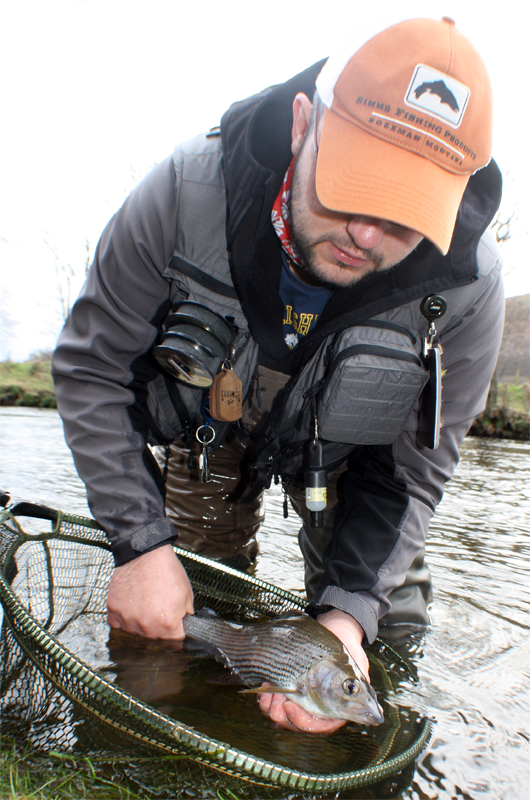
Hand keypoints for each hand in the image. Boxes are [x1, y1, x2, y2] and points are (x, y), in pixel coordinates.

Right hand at [107, 544, 193, 638]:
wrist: (144, 552)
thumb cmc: (166, 569)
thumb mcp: (187, 593)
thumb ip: (186, 614)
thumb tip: (184, 624)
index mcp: (167, 624)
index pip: (175, 640)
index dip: (177, 630)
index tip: (175, 624)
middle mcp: (146, 626)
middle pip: (155, 638)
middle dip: (160, 626)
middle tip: (160, 608)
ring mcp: (128, 620)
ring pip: (136, 632)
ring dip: (141, 623)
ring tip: (145, 603)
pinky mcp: (113, 611)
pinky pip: (118, 624)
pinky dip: (124, 618)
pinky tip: (132, 605)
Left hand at [258, 609, 367, 732]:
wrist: (334, 628)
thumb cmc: (347, 648)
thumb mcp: (356, 667)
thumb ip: (360, 689)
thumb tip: (375, 713)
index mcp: (337, 708)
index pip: (320, 726)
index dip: (303, 722)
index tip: (291, 708)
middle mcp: (318, 707)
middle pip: (297, 723)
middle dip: (282, 715)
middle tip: (275, 700)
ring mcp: (302, 699)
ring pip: (283, 715)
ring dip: (272, 706)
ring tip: (268, 690)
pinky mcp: (289, 688)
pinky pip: (275, 701)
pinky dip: (268, 696)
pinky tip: (265, 685)